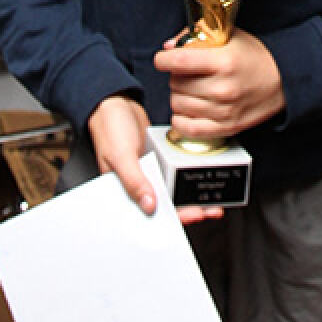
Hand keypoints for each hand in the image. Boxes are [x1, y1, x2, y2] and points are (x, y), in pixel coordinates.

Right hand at [86, 94, 223, 225]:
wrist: (116, 102)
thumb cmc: (109, 129)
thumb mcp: (121, 156)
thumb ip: (134, 181)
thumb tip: (150, 205)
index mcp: (124, 192)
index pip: (147, 215)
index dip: (171, 220)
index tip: (192, 216)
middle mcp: (139, 185)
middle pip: (166, 205)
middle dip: (189, 210)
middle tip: (211, 210)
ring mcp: (152, 173)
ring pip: (174, 191)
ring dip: (192, 196)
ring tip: (212, 201)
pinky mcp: (160, 161)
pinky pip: (176, 172)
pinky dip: (188, 176)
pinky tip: (201, 177)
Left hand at [154, 28, 284, 142]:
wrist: (283, 81)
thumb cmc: (255, 57)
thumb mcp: (230, 36)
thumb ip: (197, 36)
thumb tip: (169, 46)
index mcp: (224, 62)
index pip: (179, 62)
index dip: (163, 59)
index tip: (163, 59)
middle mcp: (223, 88)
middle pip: (176, 83)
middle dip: (175, 75)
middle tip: (187, 72)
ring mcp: (224, 111)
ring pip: (178, 105)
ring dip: (179, 96)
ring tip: (192, 88)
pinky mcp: (226, 128)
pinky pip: (187, 128)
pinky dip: (181, 119)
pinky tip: (189, 108)